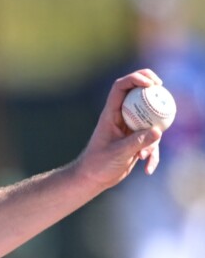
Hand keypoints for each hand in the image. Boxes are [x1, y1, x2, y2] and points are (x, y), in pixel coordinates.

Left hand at [75, 68, 163, 189]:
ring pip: (149, 121)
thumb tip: (158, 131)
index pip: (121, 88)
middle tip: (164, 93)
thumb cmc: (98, 164)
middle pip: (138, 97)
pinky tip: (148, 168)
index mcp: (110, 114)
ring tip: (143, 155)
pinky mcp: (135, 141)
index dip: (136, 78)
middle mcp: (120, 118)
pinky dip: (152, 153)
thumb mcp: (118, 153)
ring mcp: (129, 128)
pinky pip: (150, 141)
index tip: (152, 83)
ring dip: (152, 138)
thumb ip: (137, 142)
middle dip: (153, 92)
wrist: (92, 178)